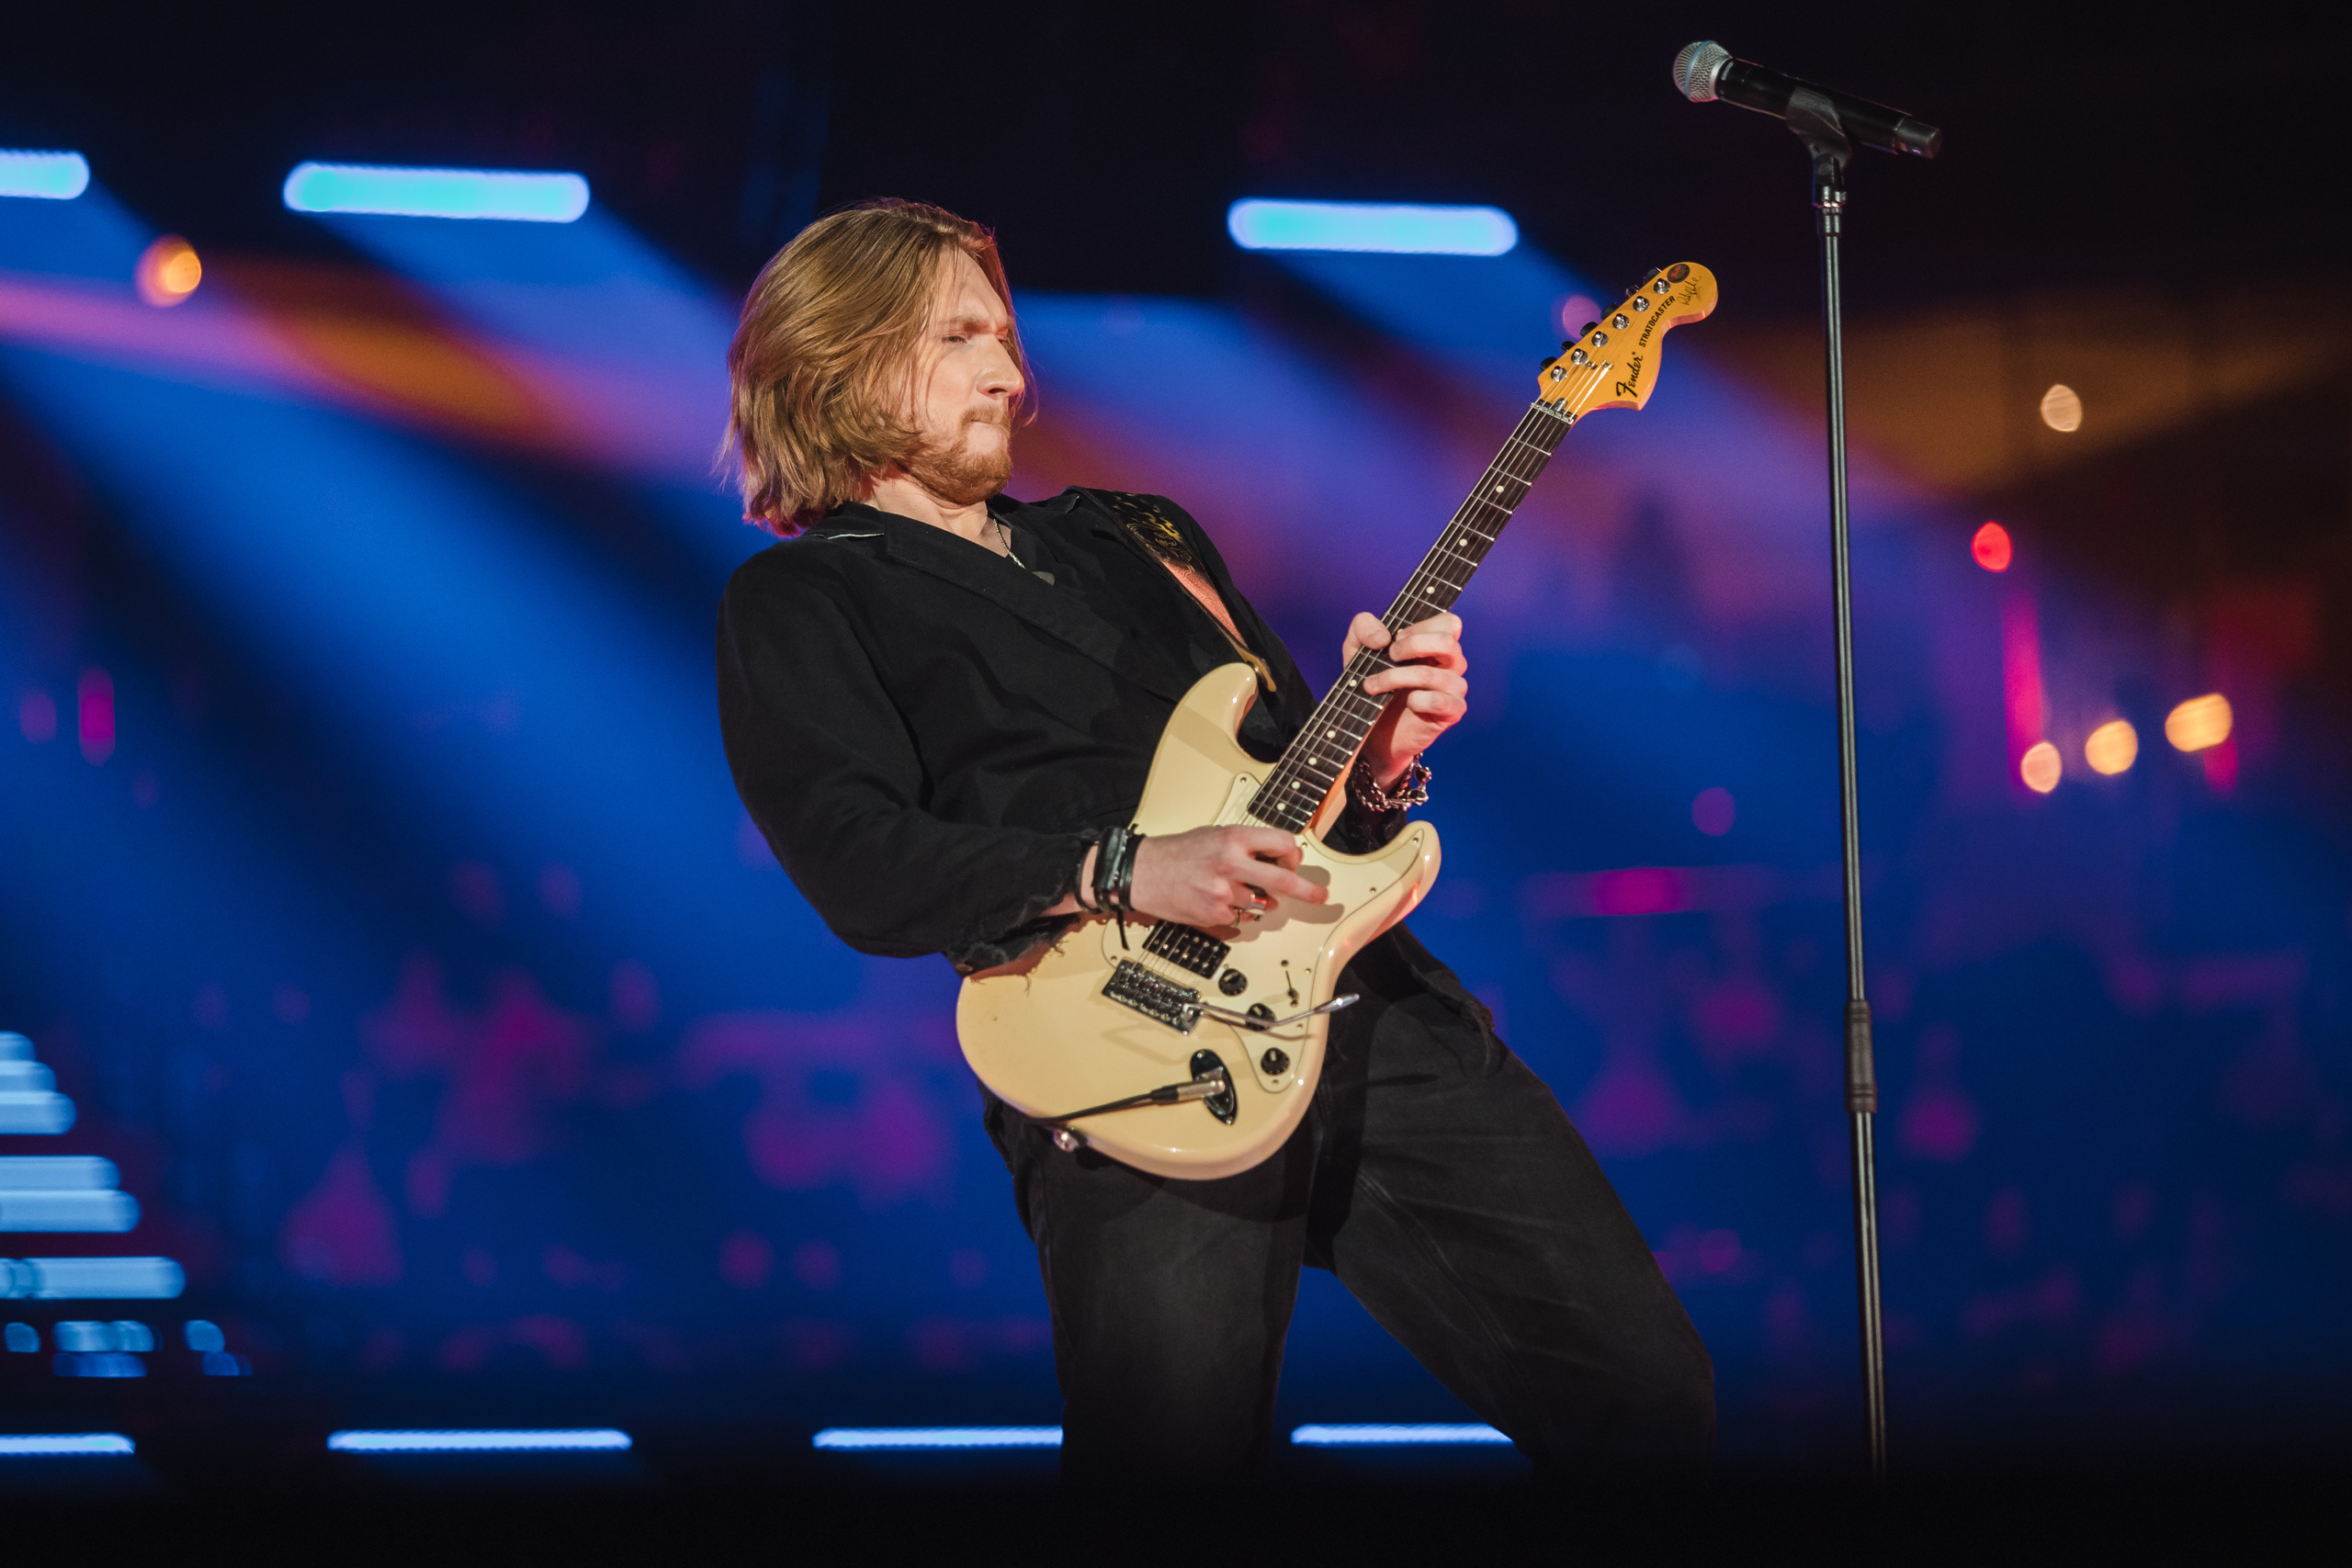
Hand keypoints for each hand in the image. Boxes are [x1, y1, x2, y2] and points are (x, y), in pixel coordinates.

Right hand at [1126, 825, 1327, 928]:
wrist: (1142, 872)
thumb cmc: (1176, 852)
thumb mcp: (1214, 835)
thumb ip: (1246, 845)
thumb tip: (1277, 858)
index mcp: (1234, 838)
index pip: (1283, 844)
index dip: (1293, 855)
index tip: (1294, 863)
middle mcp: (1232, 863)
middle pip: (1283, 881)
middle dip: (1307, 891)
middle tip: (1320, 897)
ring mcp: (1224, 892)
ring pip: (1260, 904)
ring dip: (1255, 901)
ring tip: (1229, 890)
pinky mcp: (1215, 914)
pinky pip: (1239, 918)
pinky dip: (1232, 913)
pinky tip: (1212, 900)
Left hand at [1344, 610, 1466, 784]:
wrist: (1373, 731)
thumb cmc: (1374, 685)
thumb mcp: (1357, 650)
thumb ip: (1362, 627)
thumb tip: (1382, 637)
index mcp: (1436, 645)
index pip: (1449, 623)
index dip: (1420, 626)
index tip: (1394, 639)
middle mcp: (1450, 664)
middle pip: (1447, 642)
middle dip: (1412, 645)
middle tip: (1389, 655)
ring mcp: (1454, 688)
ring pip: (1434, 674)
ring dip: (1397, 677)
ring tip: (1373, 686)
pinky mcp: (1451, 712)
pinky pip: (1440, 700)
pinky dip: (1418, 700)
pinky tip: (1407, 703)